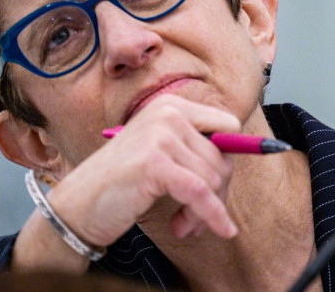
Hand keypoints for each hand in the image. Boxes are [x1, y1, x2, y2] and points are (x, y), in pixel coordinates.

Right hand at [48, 94, 239, 247]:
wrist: (78, 205)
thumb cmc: (123, 183)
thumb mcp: (163, 153)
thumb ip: (199, 148)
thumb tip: (257, 147)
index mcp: (172, 105)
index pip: (228, 127)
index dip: (228, 159)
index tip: (221, 185)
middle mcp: (168, 112)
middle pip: (223, 156)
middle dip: (217, 192)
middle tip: (196, 218)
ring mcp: (161, 135)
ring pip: (214, 178)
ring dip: (205, 210)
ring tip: (185, 224)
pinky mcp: (155, 163)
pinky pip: (202, 194)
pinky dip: (214, 215)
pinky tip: (221, 230)